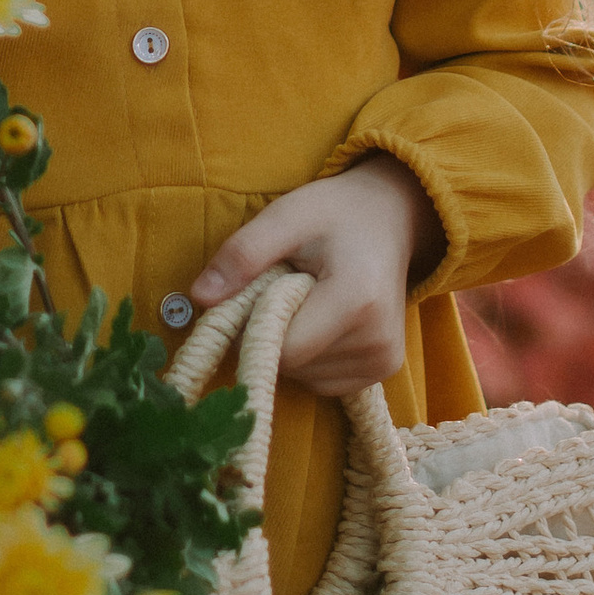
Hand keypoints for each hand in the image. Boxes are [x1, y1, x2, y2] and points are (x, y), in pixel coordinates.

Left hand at [188, 156, 443, 396]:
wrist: (393, 215)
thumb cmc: (335, 213)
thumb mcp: (285, 216)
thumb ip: (243, 254)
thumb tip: (200, 298)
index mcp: (356, 300)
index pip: (284, 349)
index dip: (254, 327)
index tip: (253, 293)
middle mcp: (378, 340)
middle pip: (293, 365)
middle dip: (272, 333)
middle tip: (284, 287)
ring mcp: (385, 360)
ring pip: (305, 377)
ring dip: (291, 345)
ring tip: (307, 299)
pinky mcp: (386, 368)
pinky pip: (324, 381)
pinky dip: (310, 356)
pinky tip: (322, 319)